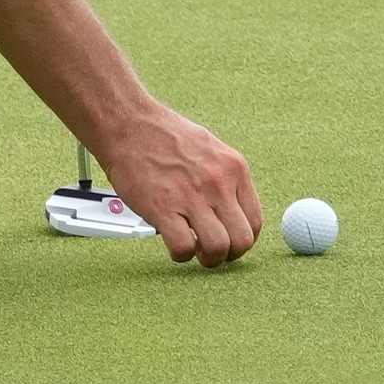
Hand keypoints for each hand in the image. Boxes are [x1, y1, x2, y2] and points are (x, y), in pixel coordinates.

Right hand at [97, 106, 261, 267]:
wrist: (128, 124)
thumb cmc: (164, 136)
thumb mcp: (209, 148)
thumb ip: (224, 178)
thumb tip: (233, 210)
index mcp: (234, 168)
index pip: (255, 221)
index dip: (243, 240)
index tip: (230, 242)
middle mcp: (218, 183)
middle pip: (242, 240)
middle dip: (229, 255)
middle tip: (212, 252)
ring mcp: (191, 196)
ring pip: (217, 249)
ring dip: (207, 259)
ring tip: (194, 250)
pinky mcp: (163, 208)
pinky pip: (183, 248)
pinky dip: (180, 255)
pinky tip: (172, 242)